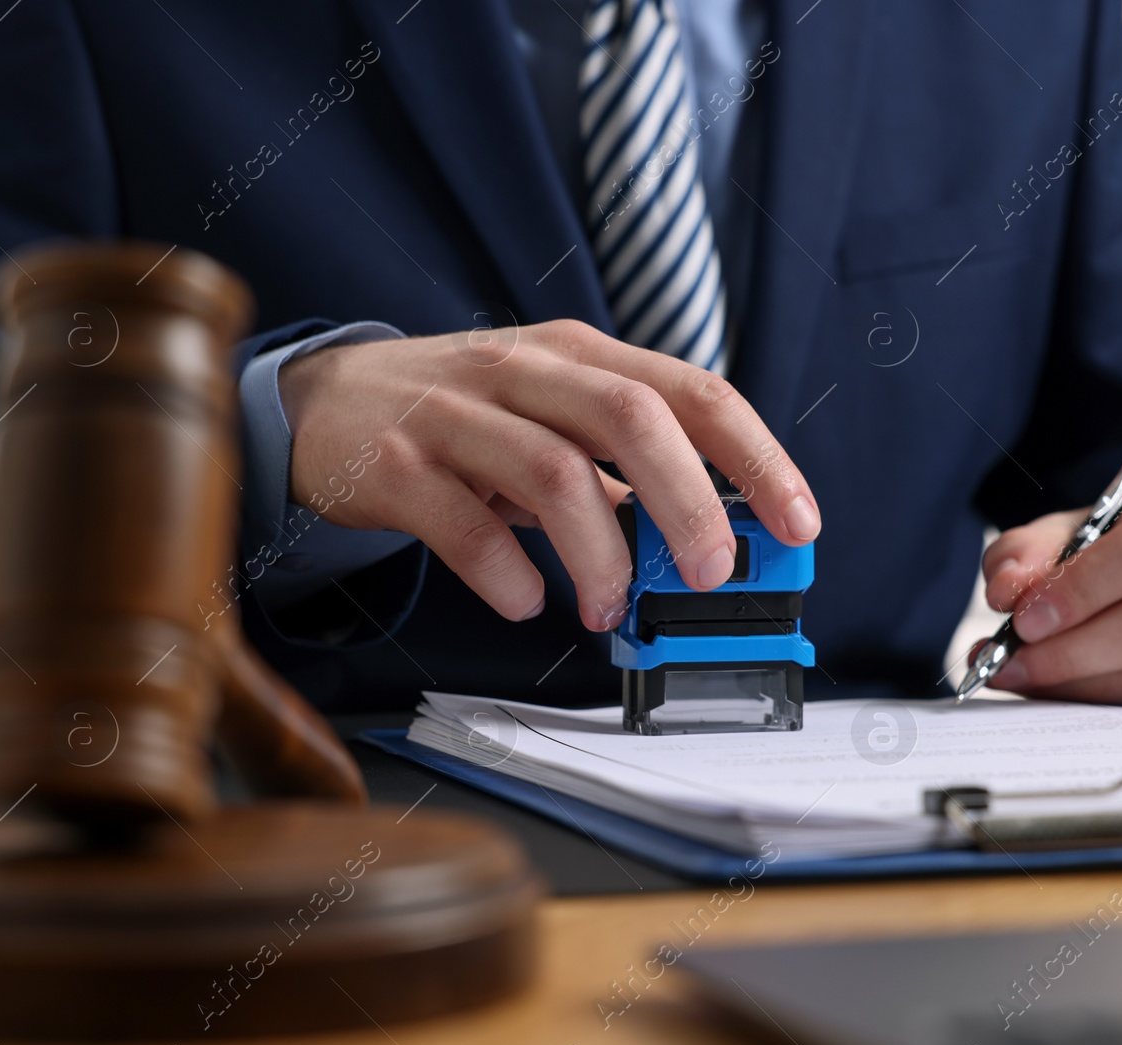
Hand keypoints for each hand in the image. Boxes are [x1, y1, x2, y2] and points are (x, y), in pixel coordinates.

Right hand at [277, 320, 819, 631]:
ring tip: (610, 610)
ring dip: (599, 554)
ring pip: (553, 473)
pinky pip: (462, 525)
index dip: (755, 456)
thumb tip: (714, 544)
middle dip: (690, 501)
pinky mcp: (394, 465)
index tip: (798, 524)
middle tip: (713, 576)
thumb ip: (624, 471)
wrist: (323, 403)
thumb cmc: (462, 419)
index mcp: (579, 357)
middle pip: (632, 418)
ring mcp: (455, 414)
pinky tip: (524, 601)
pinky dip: (506, 573)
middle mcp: (522, 373)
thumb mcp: (551, 422)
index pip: (690, 391)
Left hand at [978, 472, 1121, 712]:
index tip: (1025, 617)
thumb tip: (1007, 590)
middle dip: (1074, 650)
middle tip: (1014, 661)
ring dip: (1082, 686)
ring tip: (1025, 678)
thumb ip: (1029, 551)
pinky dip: (1107, 707)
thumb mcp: (1075, 529)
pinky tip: (1064, 693)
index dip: (1085, 589)